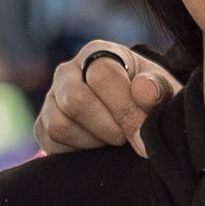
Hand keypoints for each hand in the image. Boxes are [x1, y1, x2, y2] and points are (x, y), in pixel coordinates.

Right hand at [36, 41, 174, 157]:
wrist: (134, 118)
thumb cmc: (149, 101)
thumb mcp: (162, 91)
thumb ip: (157, 88)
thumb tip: (143, 90)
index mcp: (97, 53)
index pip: (102, 75)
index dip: (125, 109)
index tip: (142, 135)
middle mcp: (68, 71)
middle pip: (76, 101)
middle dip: (109, 128)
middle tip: (128, 138)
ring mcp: (51, 98)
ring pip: (60, 124)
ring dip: (94, 142)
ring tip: (114, 141)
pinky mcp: (42, 125)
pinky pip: (51, 142)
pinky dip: (78, 152)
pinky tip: (98, 147)